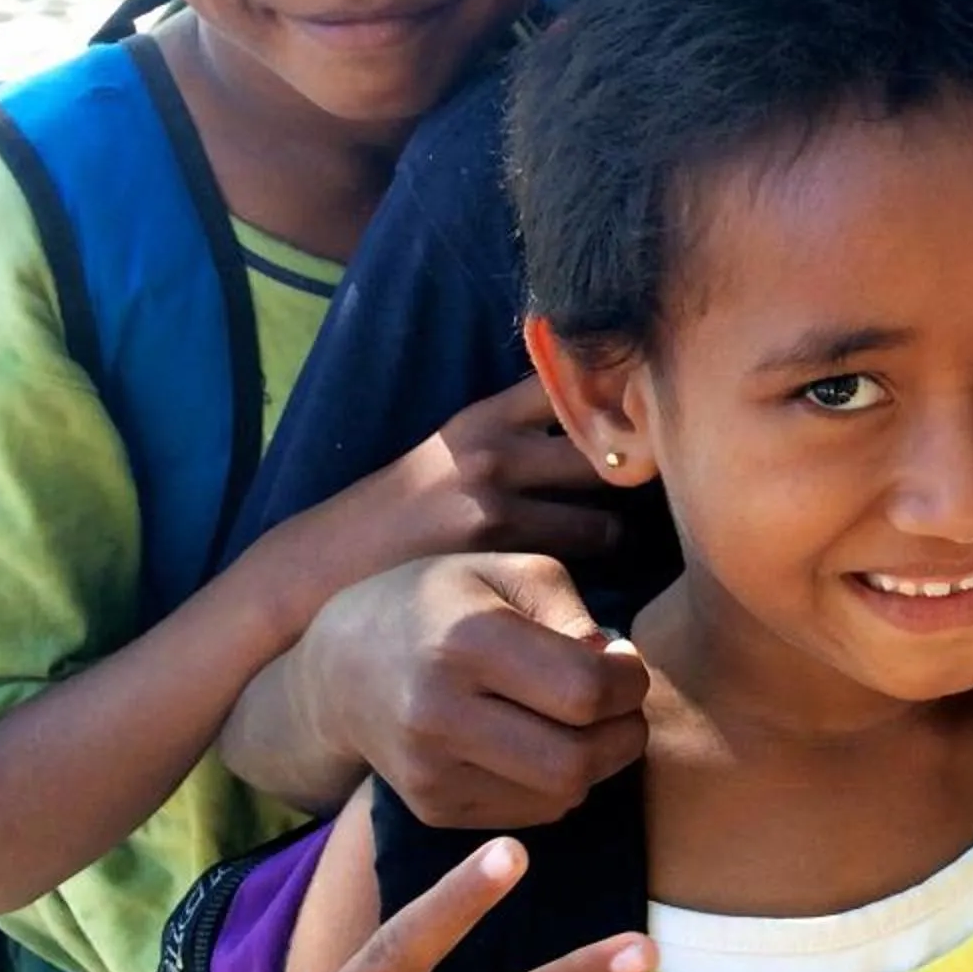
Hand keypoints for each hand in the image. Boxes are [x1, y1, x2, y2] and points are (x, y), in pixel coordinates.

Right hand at [303, 554, 649, 830]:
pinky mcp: (433, 808)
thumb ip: (571, 610)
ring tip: (585, 722)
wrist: (340, 667)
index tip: (624, 660)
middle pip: (576, 761)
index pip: (585, 690)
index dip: (630, 681)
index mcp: (465, 641)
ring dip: (597, 764)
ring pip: (561, 796)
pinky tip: (544, 744)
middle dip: (624, 735)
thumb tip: (616, 667)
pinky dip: (558, 784)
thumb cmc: (443, 604)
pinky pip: (532, 813)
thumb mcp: (507, 572)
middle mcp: (439, 714)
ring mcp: (430, 771)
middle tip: (620, 705)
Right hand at [338, 374, 626, 568]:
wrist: (322, 569)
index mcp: (483, 418)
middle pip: (610, 456)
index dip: (622, 404)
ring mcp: (495, 508)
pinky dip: (587, 581)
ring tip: (610, 553)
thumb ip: (521, 434)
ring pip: (605, 524)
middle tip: (650, 502)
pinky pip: (575, 571)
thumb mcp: (453, 452)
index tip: (650, 422)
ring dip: (616, 541)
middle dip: (637, 481)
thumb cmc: (403, 514)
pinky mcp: (495, 562)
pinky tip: (576, 585)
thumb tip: (610, 421)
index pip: (577, 386)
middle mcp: (493, 454)